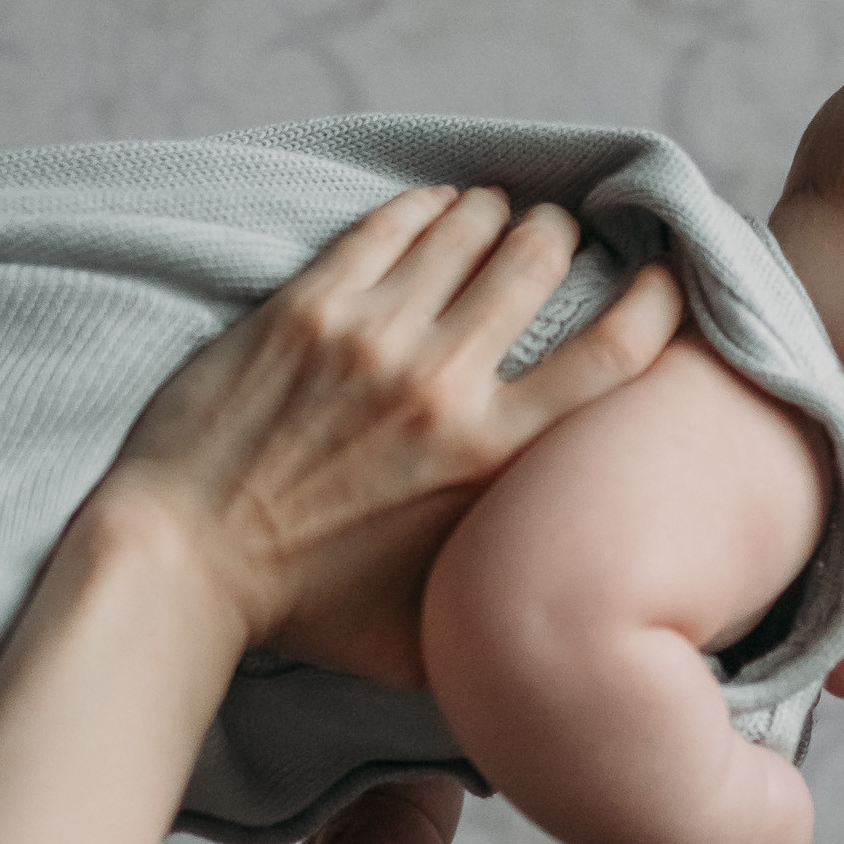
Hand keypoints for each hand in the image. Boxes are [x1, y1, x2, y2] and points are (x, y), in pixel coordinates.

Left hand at [102, 187, 685, 685]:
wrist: (180, 564)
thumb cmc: (306, 614)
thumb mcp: (432, 636)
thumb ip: (506, 606)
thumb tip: (566, 609)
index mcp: (489, 458)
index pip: (612, 355)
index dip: (657, 305)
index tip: (664, 284)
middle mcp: (441, 383)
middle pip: (538, 264)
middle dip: (561, 238)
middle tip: (559, 238)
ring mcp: (369, 336)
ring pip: (466, 231)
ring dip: (495, 214)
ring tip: (499, 214)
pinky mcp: (305, 307)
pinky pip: (388, 227)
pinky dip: (426, 208)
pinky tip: (437, 207)